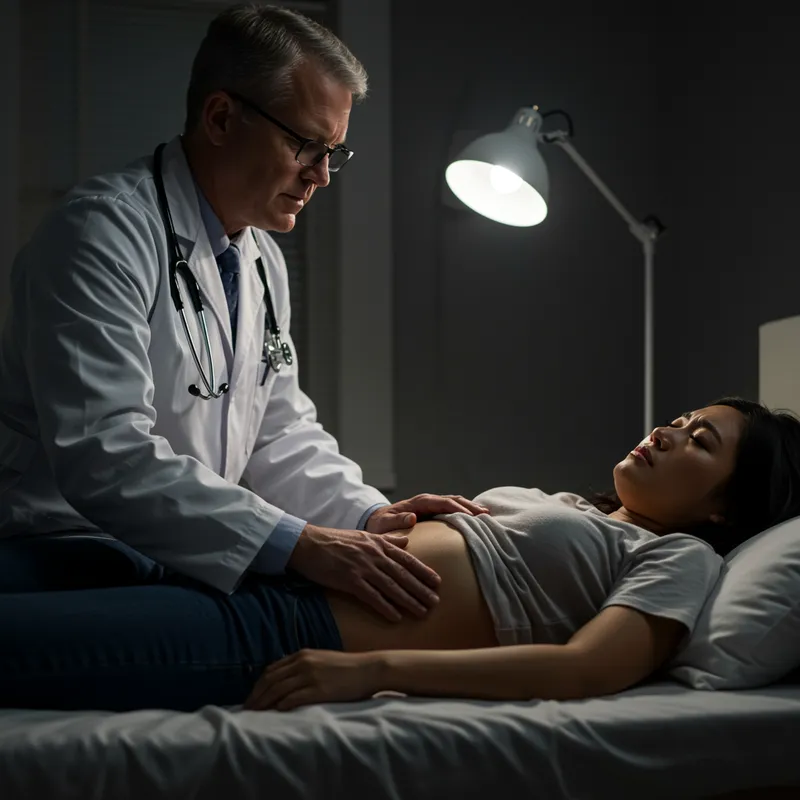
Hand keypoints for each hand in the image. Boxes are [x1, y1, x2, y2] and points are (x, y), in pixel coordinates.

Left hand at [243, 649, 382, 710]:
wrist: (368, 669)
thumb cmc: (346, 668)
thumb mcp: (321, 660)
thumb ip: (303, 666)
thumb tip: (285, 679)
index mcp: (302, 655)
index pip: (271, 670)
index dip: (258, 685)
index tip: (251, 697)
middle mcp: (303, 663)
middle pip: (270, 680)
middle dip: (256, 695)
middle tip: (247, 709)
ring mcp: (311, 676)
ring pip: (278, 689)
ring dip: (264, 702)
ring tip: (256, 714)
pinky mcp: (319, 689)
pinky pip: (294, 697)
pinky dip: (282, 704)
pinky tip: (276, 711)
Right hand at [287, 524, 440, 621]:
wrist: (308, 543)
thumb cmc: (334, 540)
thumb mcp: (364, 535)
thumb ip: (386, 539)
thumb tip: (406, 540)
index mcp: (378, 544)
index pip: (407, 558)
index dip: (423, 571)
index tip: (437, 582)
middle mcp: (374, 555)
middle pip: (403, 574)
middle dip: (421, 589)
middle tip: (436, 602)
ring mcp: (362, 567)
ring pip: (391, 586)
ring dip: (409, 600)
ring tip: (422, 612)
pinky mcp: (349, 580)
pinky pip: (371, 596)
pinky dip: (385, 607)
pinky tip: (396, 617)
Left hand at [365, 494, 489, 533]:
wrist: (376, 522)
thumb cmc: (380, 525)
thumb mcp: (384, 525)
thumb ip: (397, 520)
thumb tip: (412, 517)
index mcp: (418, 503)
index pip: (442, 503)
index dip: (457, 509)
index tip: (471, 518)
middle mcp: (428, 501)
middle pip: (453, 500)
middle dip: (469, 506)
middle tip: (486, 515)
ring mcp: (432, 506)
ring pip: (455, 503)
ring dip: (470, 508)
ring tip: (487, 515)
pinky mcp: (434, 513)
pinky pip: (452, 510)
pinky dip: (465, 512)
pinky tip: (477, 519)